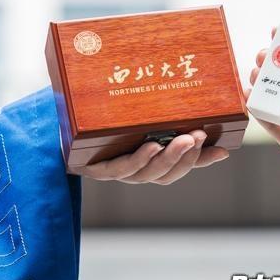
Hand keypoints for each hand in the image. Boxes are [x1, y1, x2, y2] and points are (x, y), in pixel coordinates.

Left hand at [69, 130, 229, 184]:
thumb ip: (167, 117)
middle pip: (166, 173)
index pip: (181, 167)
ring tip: (181, 140)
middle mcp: (135, 172)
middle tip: (198, 137)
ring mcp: (116, 172)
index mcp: (148, 162)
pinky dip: (139, 159)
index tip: (222, 150)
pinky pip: (121, 168)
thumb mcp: (139, 116)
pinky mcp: (96, 169)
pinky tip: (152, 146)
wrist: (57, 125)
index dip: (202, 161)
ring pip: (148, 173)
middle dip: (186, 157)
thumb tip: (206, 106)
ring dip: (168, 157)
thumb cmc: (101, 120)